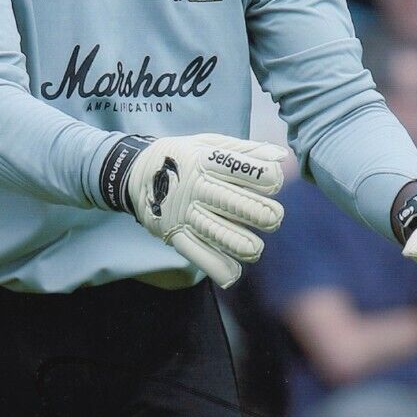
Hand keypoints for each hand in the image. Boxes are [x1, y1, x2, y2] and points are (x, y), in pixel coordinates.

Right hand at [120, 133, 286, 286]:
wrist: (135, 172)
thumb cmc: (183, 157)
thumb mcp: (208, 143)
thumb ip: (246, 151)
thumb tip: (282, 157)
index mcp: (206, 160)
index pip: (239, 168)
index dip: (264, 176)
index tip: (275, 182)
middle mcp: (196, 187)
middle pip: (232, 203)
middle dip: (258, 213)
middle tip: (273, 218)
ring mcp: (184, 213)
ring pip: (217, 232)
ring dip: (241, 244)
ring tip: (255, 248)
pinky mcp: (175, 233)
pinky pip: (196, 252)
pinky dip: (216, 266)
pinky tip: (234, 273)